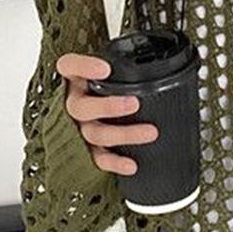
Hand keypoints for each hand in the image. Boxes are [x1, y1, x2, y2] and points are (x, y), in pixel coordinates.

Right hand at [55, 53, 159, 175]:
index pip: (69, 66)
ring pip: (95, 133)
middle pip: (81, 108)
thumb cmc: (110, 87)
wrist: (107, 111)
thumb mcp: (113, 73)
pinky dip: (115, 162)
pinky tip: (131, 165)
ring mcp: (81, 127)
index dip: (84, 67)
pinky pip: (98, 158)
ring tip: (150, 132)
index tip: (105, 68)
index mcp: (77, 79)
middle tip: (134, 104)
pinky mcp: (89, 148)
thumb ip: (124, 70)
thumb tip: (162, 69)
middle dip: (109, 107)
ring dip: (123, 134)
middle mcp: (76, 103)